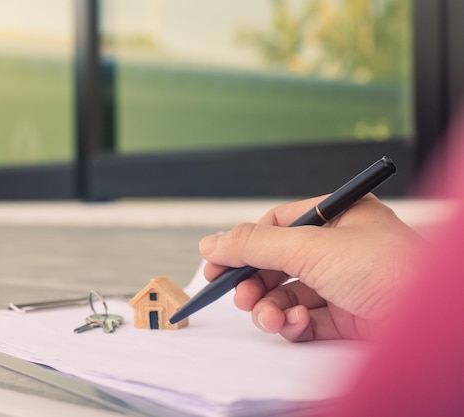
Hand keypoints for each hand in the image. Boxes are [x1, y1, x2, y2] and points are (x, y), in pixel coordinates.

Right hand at [199, 194, 419, 341]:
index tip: (215, 263)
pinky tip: (296, 325)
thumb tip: (212, 243)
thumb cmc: (389, 269)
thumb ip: (255, 244)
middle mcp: (337, 249)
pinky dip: (292, 325)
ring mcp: (340, 284)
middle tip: (237, 295)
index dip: (243, 244)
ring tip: (269, 317)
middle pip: (276, 263)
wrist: (431, 322)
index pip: (276, 225)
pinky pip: (302, 320)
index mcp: (335, 218)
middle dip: (254, 282)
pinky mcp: (344, 318)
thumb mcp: (310, 247)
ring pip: (285, 295)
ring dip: (269, 308)